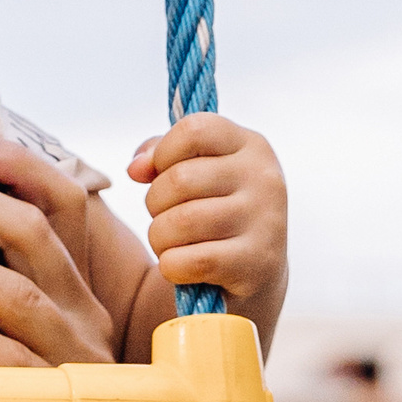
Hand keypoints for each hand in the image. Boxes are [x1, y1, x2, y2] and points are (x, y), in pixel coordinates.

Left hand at [0, 135, 117, 368]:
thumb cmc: (38, 385)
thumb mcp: (28, 321)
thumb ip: (0, 271)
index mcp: (74, 281)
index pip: (61, 202)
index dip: (16, 165)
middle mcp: (80, 310)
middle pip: (33, 235)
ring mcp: (74, 358)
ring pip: (20, 297)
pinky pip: (14, 367)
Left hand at [127, 114, 287, 310]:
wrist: (258, 271)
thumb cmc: (217, 210)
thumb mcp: (197, 170)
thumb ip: (161, 155)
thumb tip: (136, 168)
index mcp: (251, 146)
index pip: (193, 130)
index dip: (163, 153)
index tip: (163, 173)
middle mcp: (264, 178)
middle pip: (178, 180)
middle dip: (155, 203)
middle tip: (165, 216)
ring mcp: (265, 220)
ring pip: (179, 223)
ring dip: (160, 238)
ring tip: (172, 242)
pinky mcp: (256, 262)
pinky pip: (187, 261)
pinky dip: (171, 266)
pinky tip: (183, 266)